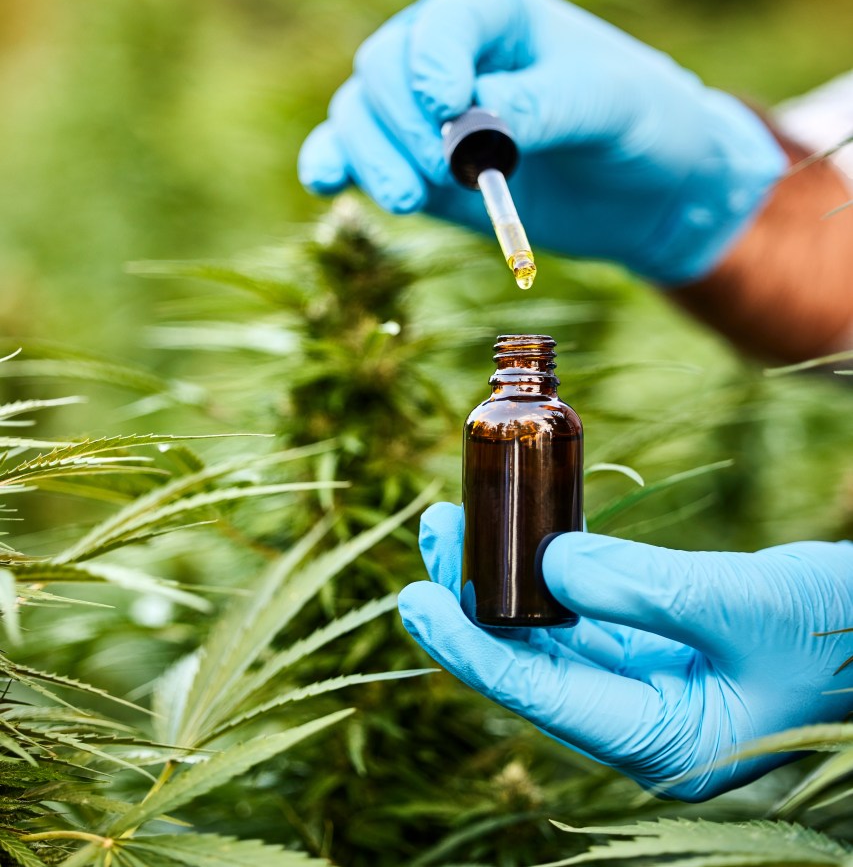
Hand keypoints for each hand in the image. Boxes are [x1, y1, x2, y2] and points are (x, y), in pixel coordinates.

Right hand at [298, 0, 784, 283]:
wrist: (642, 190)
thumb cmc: (642, 127)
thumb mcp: (612, 107)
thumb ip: (545, 105)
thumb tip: (474, 123)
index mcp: (497, 13)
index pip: (444, 21)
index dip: (434, 61)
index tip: (449, 109)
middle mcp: (448, 53)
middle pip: (384, 67)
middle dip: (403, 123)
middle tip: (444, 173)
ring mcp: (422, 112)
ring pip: (358, 112)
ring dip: (371, 155)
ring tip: (411, 200)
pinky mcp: (413, 164)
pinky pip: (350, 153)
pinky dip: (334, 165)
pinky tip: (329, 182)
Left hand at [398, 502, 852, 800]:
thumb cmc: (834, 629)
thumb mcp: (741, 605)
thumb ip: (643, 588)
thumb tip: (546, 564)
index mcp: (663, 743)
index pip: (541, 696)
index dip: (469, 647)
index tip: (416, 599)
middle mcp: (642, 722)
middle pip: (532, 662)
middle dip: (475, 600)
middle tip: (435, 533)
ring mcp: (647, 687)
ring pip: (551, 636)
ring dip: (501, 582)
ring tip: (456, 524)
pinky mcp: (654, 650)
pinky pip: (583, 616)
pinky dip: (546, 577)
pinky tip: (520, 540)